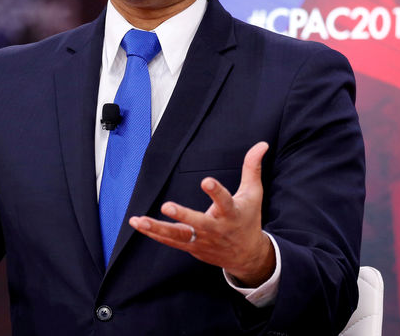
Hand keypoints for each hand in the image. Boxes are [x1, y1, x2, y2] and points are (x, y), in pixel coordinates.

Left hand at [129, 141, 274, 286]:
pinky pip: (170, 241)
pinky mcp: (191, 247)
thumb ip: (252, 168)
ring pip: (178, 236)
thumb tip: (262, 144)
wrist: (247, 256)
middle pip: (198, 223)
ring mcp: (201, 240)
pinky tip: (137, 224)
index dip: (216, 192)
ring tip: (139, 220)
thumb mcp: (253, 194)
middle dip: (183, 215)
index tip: (206, 181)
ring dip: (157, 228)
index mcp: (232, 214)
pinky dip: (154, 233)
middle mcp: (215, 229)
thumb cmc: (248, 220)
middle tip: (167, 206)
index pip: (224, 201)